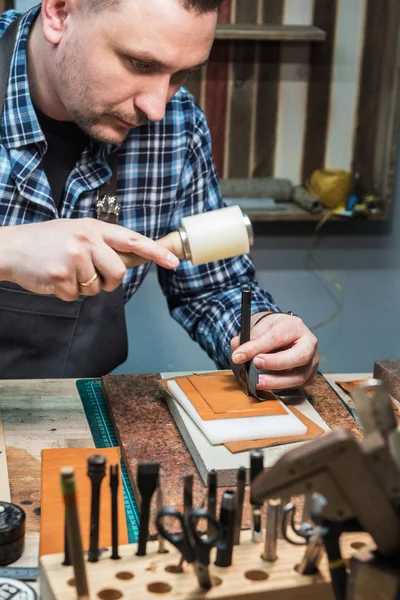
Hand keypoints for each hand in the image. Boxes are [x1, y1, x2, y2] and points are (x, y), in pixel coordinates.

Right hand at [0, 218, 179, 300]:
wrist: (11, 248)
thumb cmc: (46, 241)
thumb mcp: (76, 232)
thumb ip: (102, 243)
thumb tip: (130, 260)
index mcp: (94, 228)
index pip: (132, 240)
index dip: (155, 252)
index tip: (174, 262)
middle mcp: (87, 240)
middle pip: (118, 273)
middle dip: (109, 282)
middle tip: (92, 277)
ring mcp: (74, 258)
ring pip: (97, 288)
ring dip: (84, 287)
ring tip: (66, 271)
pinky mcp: (62, 277)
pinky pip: (77, 296)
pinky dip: (67, 293)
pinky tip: (54, 278)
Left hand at [230, 312, 318, 389]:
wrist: (286, 333)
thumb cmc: (274, 329)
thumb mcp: (261, 326)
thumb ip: (249, 338)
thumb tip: (237, 349)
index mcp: (296, 326)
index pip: (277, 337)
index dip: (256, 348)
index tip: (238, 356)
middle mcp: (309, 344)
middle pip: (299, 356)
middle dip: (275, 363)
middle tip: (255, 364)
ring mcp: (312, 361)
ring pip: (299, 376)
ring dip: (276, 382)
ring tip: (257, 382)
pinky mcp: (308, 376)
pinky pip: (296, 385)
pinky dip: (280, 387)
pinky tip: (266, 386)